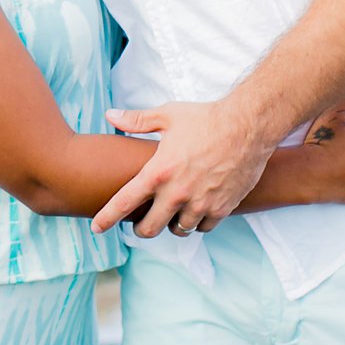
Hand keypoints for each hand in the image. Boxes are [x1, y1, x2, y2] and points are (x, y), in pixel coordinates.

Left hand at [93, 99, 273, 236]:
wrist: (248, 126)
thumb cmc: (206, 118)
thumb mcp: (167, 116)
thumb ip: (136, 120)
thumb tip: (110, 114)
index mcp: (158, 172)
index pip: (124, 202)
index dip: (106, 218)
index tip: (96, 227)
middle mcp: (177, 193)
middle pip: (149, 228)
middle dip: (140, 229)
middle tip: (139, 223)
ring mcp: (201, 203)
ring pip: (178, 230)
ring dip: (170, 225)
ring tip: (170, 215)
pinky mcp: (222, 208)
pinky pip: (203, 228)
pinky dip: (197, 223)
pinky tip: (195, 212)